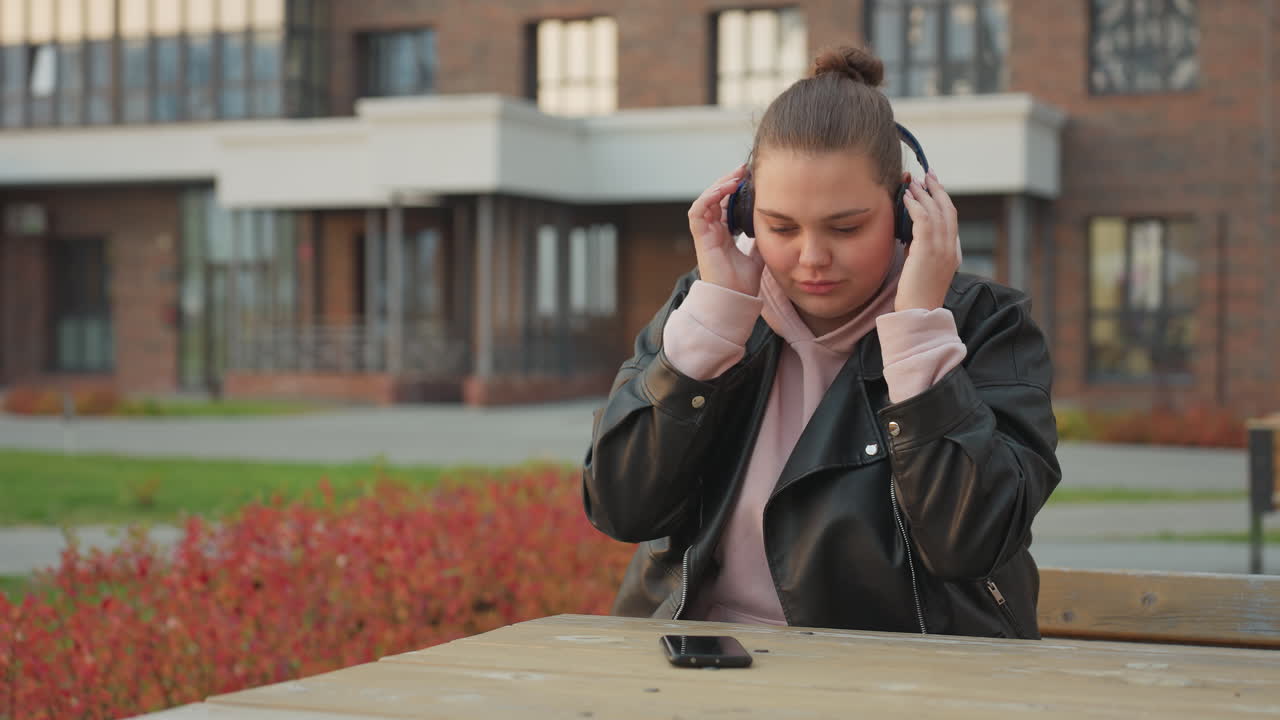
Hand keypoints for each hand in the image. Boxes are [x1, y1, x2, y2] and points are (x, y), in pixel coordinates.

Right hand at [687, 165, 764, 296]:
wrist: (735, 300)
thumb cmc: (743, 283)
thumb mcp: (758, 254)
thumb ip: (760, 239)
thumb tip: (772, 224)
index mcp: (723, 234)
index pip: (725, 204)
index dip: (734, 189)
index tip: (750, 177)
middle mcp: (712, 231)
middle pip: (715, 198)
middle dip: (728, 181)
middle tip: (743, 169)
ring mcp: (705, 234)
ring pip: (705, 201)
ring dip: (719, 186)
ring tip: (735, 177)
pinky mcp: (700, 238)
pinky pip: (697, 212)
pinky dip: (708, 198)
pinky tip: (723, 190)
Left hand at [896, 169, 960, 311]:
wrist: (919, 313)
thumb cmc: (916, 295)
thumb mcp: (923, 268)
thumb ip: (921, 250)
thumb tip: (910, 234)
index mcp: (953, 252)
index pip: (951, 219)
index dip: (942, 200)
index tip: (933, 186)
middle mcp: (951, 248)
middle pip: (947, 209)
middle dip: (937, 189)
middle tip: (926, 174)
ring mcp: (942, 249)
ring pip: (936, 211)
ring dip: (923, 193)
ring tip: (912, 181)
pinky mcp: (928, 250)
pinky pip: (923, 219)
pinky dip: (915, 205)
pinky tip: (906, 197)